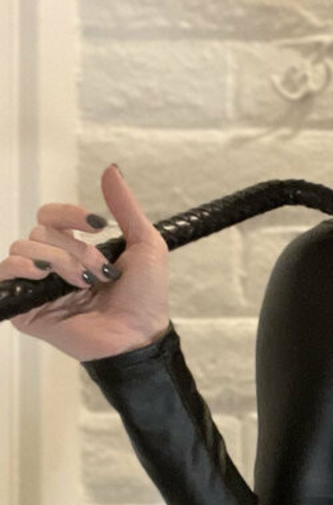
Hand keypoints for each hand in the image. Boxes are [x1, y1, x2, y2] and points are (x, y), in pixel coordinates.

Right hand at [1, 162, 170, 362]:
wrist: (140, 335)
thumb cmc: (146, 297)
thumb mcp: (145, 245)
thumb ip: (126, 207)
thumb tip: (111, 169)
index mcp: (72, 249)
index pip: (51, 217)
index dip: (69, 214)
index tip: (97, 224)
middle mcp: (51, 265)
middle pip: (40, 233)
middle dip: (74, 249)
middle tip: (99, 273)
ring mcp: (37, 286)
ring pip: (24, 248)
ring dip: (58, 261)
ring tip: (84, 284)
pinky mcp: (25, 309)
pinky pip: (4, 275)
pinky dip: (20, 268)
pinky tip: (44, 275)